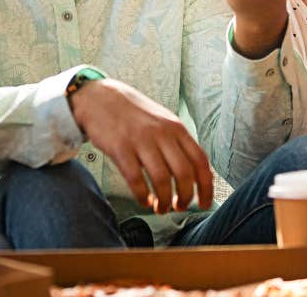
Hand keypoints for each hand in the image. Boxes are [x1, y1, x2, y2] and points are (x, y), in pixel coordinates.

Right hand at [69, 79, 213, 214]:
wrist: (100, 97)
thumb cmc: (133, 114)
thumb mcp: (162, 121)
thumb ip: (179, 143)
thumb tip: (197, 174)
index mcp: (176, 128)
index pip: (200, 161)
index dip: (206, 188)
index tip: (203, 204)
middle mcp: (162, 133)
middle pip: (184, 174)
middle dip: (185, 198)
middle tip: (179, 208)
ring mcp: (141, 140)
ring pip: (161, 180)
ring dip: (164, 201)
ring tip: (161, 208)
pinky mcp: (120, 148)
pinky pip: (136, 179)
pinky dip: (142, 195)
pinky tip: (144, 200)